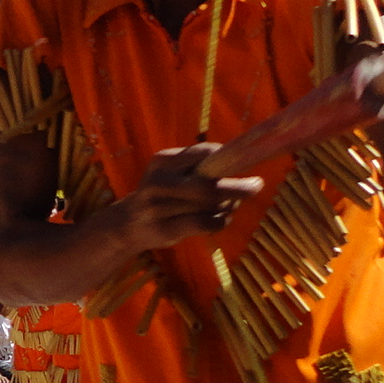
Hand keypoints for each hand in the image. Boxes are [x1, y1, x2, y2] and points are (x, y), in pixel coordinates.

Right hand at [117, 145, 262, 254]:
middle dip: (238, 186)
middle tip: (256, 185)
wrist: (126, 224)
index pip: (203, 153)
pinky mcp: (165, 229)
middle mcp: (158, 181)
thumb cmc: (159, 195)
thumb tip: (240, 164)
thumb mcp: (170, 173)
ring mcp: (160, 207)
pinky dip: (220, 221)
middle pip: (209, 184)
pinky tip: (222, 219)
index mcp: (162, 161)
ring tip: (232, 205)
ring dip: (229, 205)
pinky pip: (205, 223)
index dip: (227, 158)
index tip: (243, 162)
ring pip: (209, 204)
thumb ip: (197, 166)